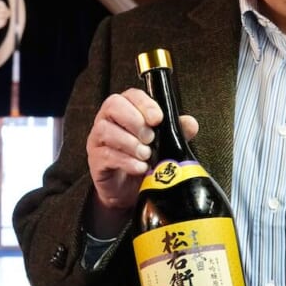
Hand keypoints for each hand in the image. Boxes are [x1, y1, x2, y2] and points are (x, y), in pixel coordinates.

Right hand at [85, 88, 196, 234]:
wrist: (129, 191)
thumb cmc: (144, 160)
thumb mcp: (163, 145)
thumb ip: (176, 132)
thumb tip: (190, 123)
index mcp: (125, 109)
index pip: (131, 95)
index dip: (144, 104)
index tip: (157, 118)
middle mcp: (108, 120)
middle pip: (113, 105)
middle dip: (135, 121)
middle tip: (150, 138)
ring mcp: (98, 139)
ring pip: (106, 129)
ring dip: (130, 142)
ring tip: (146, 155)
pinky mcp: (95, 160)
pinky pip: (106, 154)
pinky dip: (126, 161)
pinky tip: (140, 167)